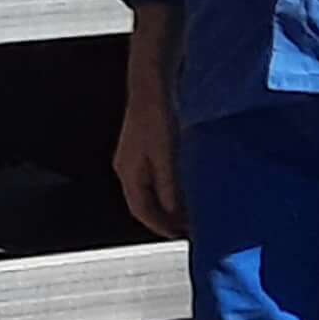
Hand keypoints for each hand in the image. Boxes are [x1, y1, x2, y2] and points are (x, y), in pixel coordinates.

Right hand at [114, 16, 183, 237]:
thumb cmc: (155, 115)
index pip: (141, 211)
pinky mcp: (147, 146)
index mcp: (128, 173)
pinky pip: (156, 177)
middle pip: (144, 203)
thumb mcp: (166, 155)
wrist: (151, 83)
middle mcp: (128, 167)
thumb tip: (174, 213)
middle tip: (187, 227)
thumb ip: (169, 186)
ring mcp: (136, 157)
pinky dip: (170, 187)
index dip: (160, 226)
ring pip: (150, 190)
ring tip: (190, 210)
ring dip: (168, 203)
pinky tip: (186, 184)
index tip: (179, 236)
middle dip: (164, 218)